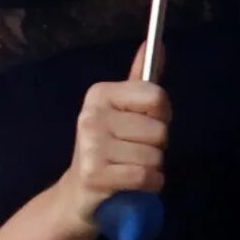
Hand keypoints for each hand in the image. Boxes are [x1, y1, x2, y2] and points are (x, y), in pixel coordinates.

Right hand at [60, 46, 169, 232]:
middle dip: (155, 147)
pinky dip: (150, 184)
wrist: (77, 194)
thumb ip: (139, 81)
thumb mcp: (121, 111)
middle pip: (159, 130)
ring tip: (130, 168)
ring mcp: (91, 146)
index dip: (162, 115)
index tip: (148, 124)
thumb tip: (154, 45)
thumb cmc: (106, 149)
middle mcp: (92, 116)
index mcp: (100, 94)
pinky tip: (135, 184)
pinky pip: (146, 177)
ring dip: (152, 168)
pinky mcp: (95, 174)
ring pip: (154, 157)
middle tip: (132, 152)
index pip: (156, 96)